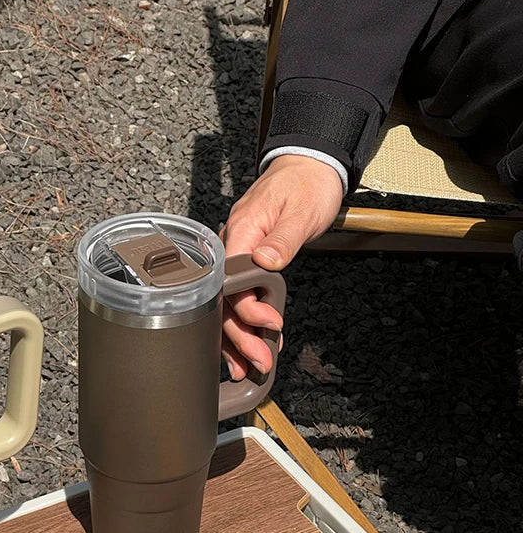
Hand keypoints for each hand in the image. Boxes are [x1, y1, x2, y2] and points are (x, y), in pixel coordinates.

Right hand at [219, 155, 342, 379]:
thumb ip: (282, 240)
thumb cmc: (306, 186)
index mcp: (240, 233)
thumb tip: (265, 263)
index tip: (270, 326)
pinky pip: (237, 297)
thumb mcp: (301, 211)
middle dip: (240, 335)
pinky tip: (250, 343)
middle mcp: (231, 247)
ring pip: (227, 304)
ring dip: (238, 337)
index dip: (247, 309)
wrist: (308, 168)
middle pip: (225, 300)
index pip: (232, 281)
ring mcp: (236, 256)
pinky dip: (244, 322)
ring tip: (250, 365)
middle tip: (260, 360)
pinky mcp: (245, 263)